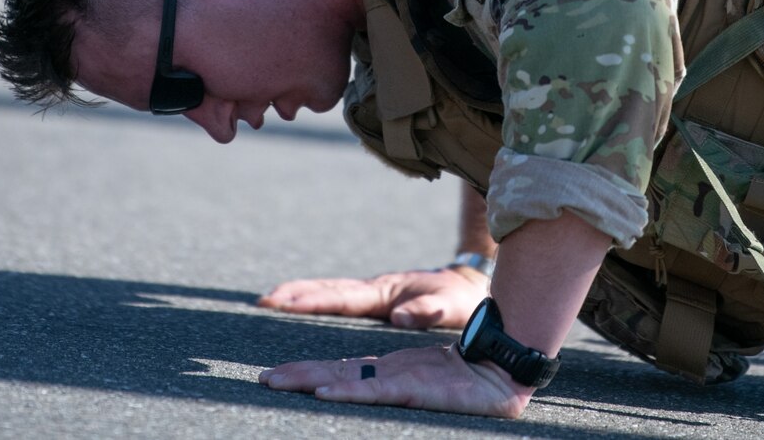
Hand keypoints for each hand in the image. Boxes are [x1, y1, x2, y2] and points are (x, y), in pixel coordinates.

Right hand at [258, 266, 487, 329]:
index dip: (312, 300)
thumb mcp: (450, 306)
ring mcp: (374, 292)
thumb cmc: (460, 299)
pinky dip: (317, 298)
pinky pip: (340, 297)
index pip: (342, 298)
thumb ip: (428, 311)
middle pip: (328, 291)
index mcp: (386, 292)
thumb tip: (401, 316)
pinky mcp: (377, 298)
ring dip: (301, 294)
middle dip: (295, 295)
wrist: (470, 283)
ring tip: (270, 299)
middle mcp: (375, 290)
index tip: (283, 303)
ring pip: (331, 291)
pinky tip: (302, 304)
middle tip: (263, 301)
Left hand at [259, 343, 531, 417]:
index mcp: (387, 371)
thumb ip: (394, 389)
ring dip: (307, 381)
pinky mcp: (413, 387)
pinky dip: (347, 393)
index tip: (274, 377)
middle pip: (332, 372)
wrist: (502, 371)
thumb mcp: (421, 387)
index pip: (339, 372)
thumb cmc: (466, 384)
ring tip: (276, 382)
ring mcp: (398, 376)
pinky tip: (324, 395)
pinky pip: (374, 391)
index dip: (305, 374)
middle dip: (294, 376)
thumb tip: (359, 394)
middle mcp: (386, 369)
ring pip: (343, 378)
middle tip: (261, 379)